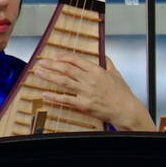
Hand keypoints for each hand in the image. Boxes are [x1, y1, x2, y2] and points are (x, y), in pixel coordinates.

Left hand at [32, 55, 153, 130]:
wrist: (126, 110)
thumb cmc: (123, 94)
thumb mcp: (116, 74)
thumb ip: (108, 64)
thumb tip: (103, 56)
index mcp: (97, 70)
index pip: (76, 60)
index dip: (64, 57)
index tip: (56, 57)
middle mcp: (90, 80)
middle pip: (66, 69)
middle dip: (51, 64)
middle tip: (41, 62)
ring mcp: (86, 93)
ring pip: (63, 82)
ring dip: (49, 76)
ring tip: (38, 73)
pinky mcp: (83, 105)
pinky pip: (65, 100)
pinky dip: (54, 97)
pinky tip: (45, 94)